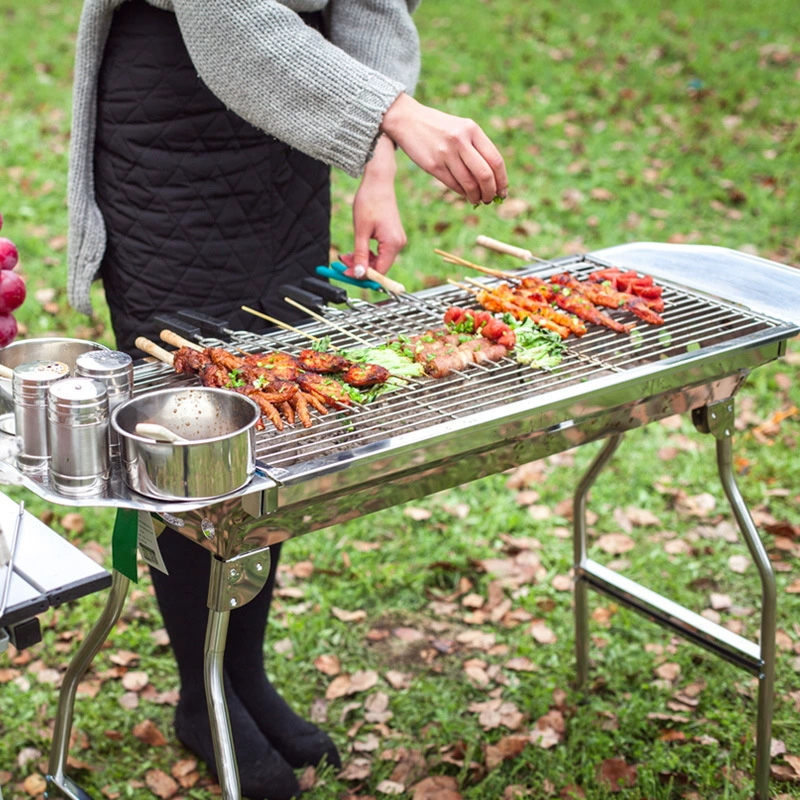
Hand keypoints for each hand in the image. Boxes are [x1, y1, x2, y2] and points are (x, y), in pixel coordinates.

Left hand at [347, 134, 406, 276]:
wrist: (378, 182)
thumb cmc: (370, 201)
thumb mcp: (361, 231)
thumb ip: (360, 255)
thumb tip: (359, 274)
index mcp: (393, 244)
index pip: (380, 271)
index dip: (363, 275)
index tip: (346, 273)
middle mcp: (398, 244)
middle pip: (379, 266)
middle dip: (361, 267)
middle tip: (342, 263)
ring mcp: (397, 240)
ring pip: (378, 259)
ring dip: (362, 260)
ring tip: (346, 255)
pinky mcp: (392, 236)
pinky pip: (380, 251)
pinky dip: (368, 253)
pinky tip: (356, 250)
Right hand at [380, 93, 507, 205]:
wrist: (408, 120)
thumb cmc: (439, 128)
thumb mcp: (461, 129)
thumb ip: (476, 148)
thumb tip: (493, 179)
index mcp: (472, 129)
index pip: (495, 160)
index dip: (502, 180)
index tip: (503, 192)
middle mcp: (460, 140)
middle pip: (485, 175)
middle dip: (491, 192)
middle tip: (491, 200)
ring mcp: (446, 153)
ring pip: (469, 183)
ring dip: (476, 196)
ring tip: (478, 200)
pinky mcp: (433, 165)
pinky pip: (454, 185)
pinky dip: (463, 193)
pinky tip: (465, 194)